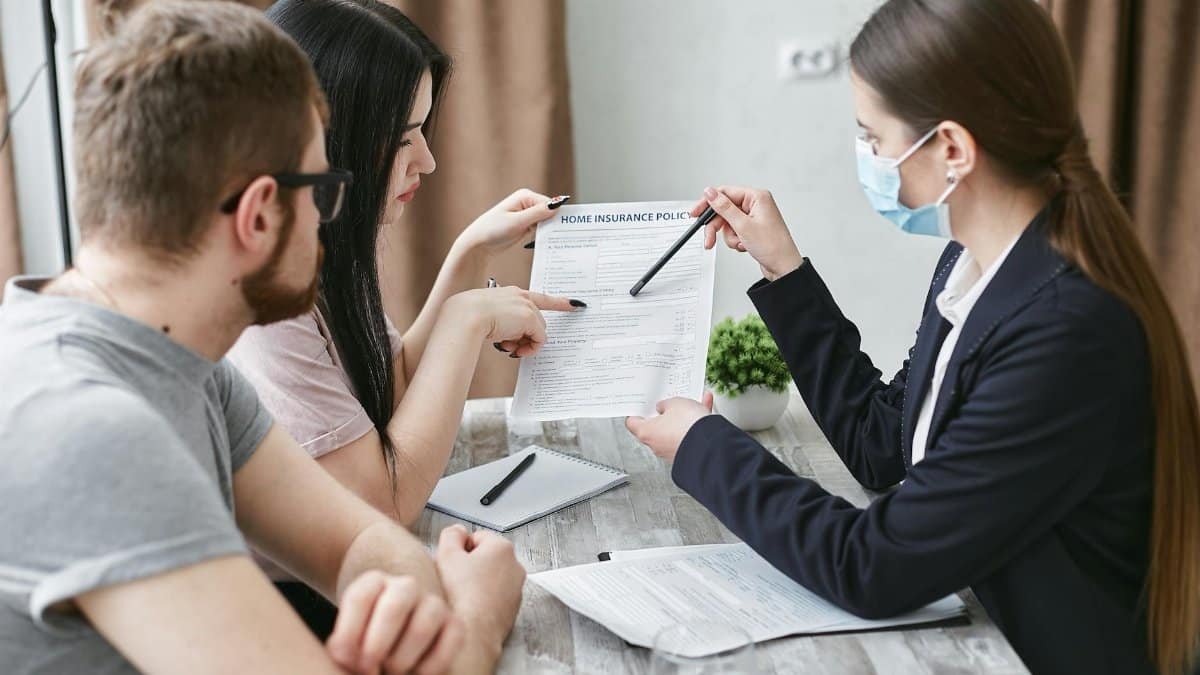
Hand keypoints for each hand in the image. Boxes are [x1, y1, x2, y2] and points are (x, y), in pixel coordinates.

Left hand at [326, 570, 462, 674]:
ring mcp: (434, 604)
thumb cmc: (364, 649)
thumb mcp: (346, 643)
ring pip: (422, 627)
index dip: (350, 633)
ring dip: (402, 659)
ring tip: (391, 671)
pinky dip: (430, 666)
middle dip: (377, 645)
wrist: (394, 650)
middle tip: (368, 669)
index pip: (360, 598)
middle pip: (393, 607)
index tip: (345, 659)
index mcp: (374, 583)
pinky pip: (451, 641)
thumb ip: (343, 647)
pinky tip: (415, 674)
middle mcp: (406, 587)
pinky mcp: (455, 625)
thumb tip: (350, 655)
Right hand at [435, 525, 525, 662]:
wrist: (472, 633)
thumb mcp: (446, 555)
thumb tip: (457, 531)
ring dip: (476, 582)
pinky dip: (483, 598)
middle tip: (454, 577)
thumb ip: (451, 534)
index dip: (459, 548)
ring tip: (461, 594)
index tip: (452, 561)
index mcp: (502, 548)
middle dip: (469, 564)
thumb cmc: (462, 596)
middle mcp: (515, 566)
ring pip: (490, 577)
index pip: (477, 536)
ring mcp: (516, 588)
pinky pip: (495, 596)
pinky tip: (470, 606)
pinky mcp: (513, 607)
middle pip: (486, 556)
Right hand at [449, 285, 579, 356]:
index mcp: (510, 293)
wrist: (465, 316)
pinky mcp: (529, 318)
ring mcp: (526, 306)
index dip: (558, 302)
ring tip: (507, 347)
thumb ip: (505, 324)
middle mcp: (520, 296)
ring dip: (525, 343)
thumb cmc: (469, 316)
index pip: (539, 298)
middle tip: (509, 346)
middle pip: (536, 321)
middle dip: (525, 337)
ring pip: (537, 331)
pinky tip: (514, 349)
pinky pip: (539, 339)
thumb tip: (512, 339)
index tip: (575, 304)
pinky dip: (530, 348)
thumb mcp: (488, 317)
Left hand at [457, 189, 567, 255]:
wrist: (478, 244)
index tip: (563, 230)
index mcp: (525, 196)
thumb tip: (558, 203)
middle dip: (554, 224)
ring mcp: (526, 214)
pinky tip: (546, 243)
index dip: (557, 216)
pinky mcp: (525, 225)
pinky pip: (540, 228)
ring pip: (546, 221)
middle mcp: (527, 202)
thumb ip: (538, 213)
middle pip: (550, 212)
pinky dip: (543, 235)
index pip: (550, 204)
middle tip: (561, 238)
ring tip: (554, 242)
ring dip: (549, 231)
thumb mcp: (517, 222)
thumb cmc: (492, 230)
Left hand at [625, 393, 714, 462]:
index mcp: (646, 432)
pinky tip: (704, 408)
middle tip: (668, 403)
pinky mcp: (687, 452)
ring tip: (693, 403)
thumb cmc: (687, 426)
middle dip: (663, 414)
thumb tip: (664, 407)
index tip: (640, 406)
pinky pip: (688, 434)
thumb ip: (665, 404)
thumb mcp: (674, 403)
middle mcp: (656, 444)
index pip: (633, 423)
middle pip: (655, 426)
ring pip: (674, 429)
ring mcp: (671, 450)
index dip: (636, 412)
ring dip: (682, 417)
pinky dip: (695, 423)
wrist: (710, 445)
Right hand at [691, 186, 803, 280]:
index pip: (725, 193)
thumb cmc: (773, 246)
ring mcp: (754, 217)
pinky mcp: (752, 228)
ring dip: (729, 236)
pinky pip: (734, 231)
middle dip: (717, 226)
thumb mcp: (743, 226)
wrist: (783, 268)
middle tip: (709, 238)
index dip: (708, 203)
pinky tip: (743, 245)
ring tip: (739, 243)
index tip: (695, 213)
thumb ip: (723, 207)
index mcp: (757, 197)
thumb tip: (710, 192)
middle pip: (724, 210)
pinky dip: (735, 240)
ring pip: (727, 223)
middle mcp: (756, 204)